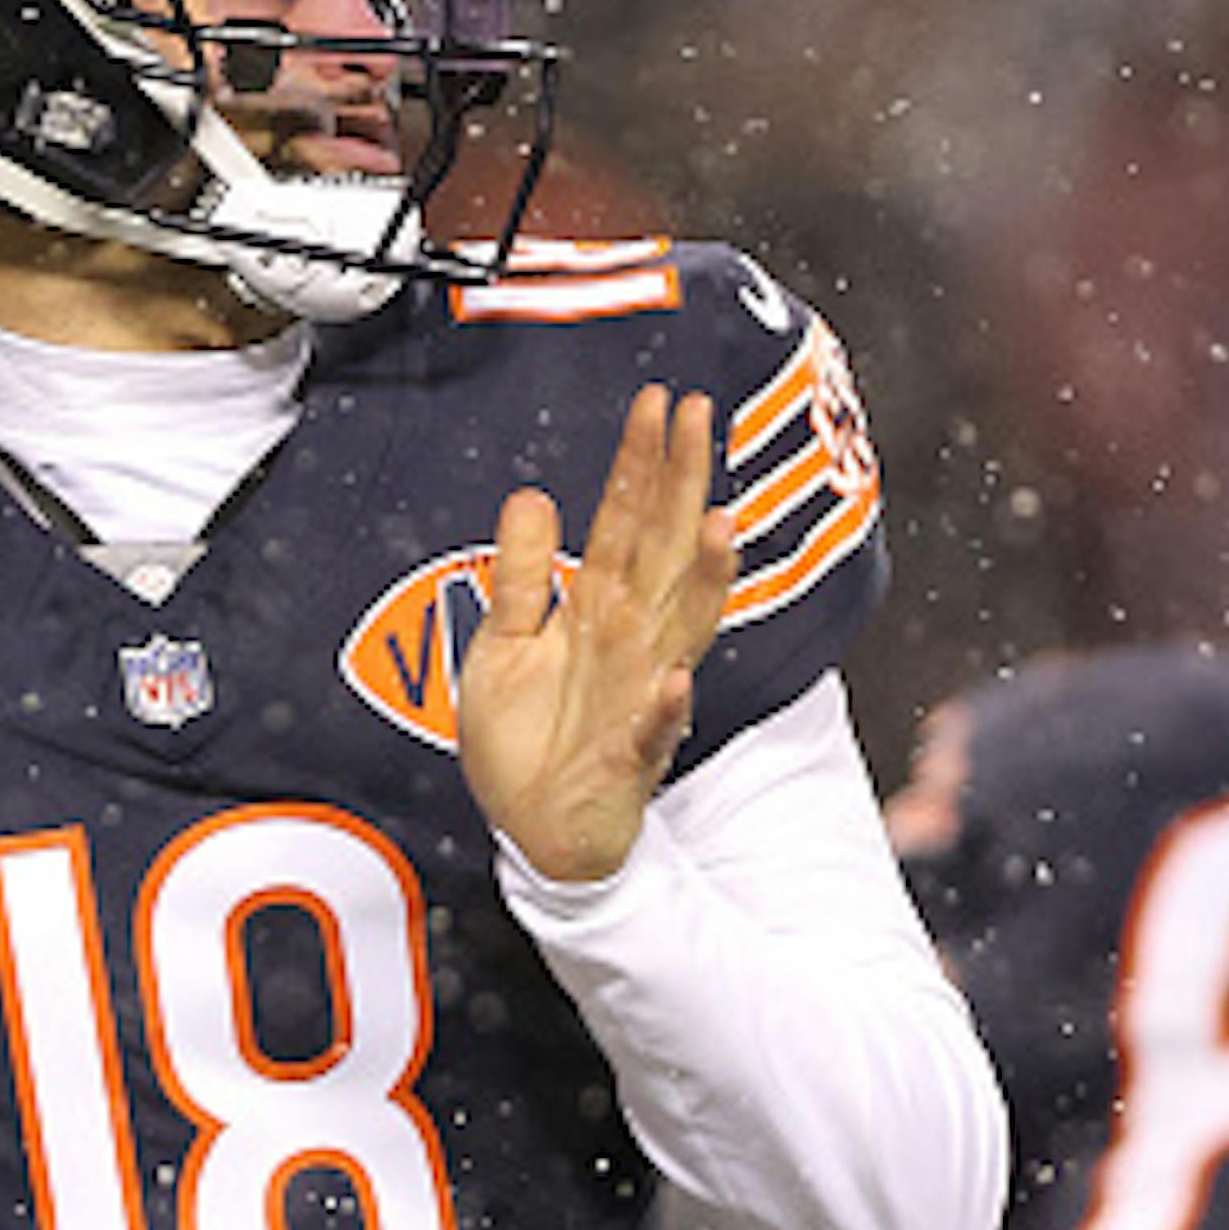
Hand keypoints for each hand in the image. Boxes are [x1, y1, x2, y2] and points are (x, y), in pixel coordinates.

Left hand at [457, 383, 735, 881]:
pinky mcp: (629, 757)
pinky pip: (653, 730)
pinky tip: (674, 679)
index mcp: (601, 608)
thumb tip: (531, 494)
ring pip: (683, 628)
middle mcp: (632, 640)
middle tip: (699, 414)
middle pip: (667, 550)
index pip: (627, 520)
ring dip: (707, 580)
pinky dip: (664, 707)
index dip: (641, 462)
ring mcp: (639, 695)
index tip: (656, 401)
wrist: (535, 829)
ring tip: (723, 526)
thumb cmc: (528, 736)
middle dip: (683, 484)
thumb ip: (523, 576)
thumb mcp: (505, 643)